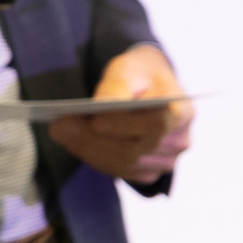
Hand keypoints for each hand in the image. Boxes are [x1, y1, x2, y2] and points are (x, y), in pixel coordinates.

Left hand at [48, 44, 191, 183]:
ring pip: (125, 163)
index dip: (126, 125)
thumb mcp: (127, 70)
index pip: (157, 124)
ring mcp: (167, 160)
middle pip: (136, 148)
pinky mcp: (151, 171)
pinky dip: (96, 158)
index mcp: (182, 110)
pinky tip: (75, 143)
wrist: (147, 88)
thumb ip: (117, 87)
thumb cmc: (136, 76)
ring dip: (89, 149)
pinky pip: (122, 171)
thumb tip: (101, 106)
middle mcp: (180, 140)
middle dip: (94, 138)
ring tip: (61, 132)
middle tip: (60, 126)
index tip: (95, 120)